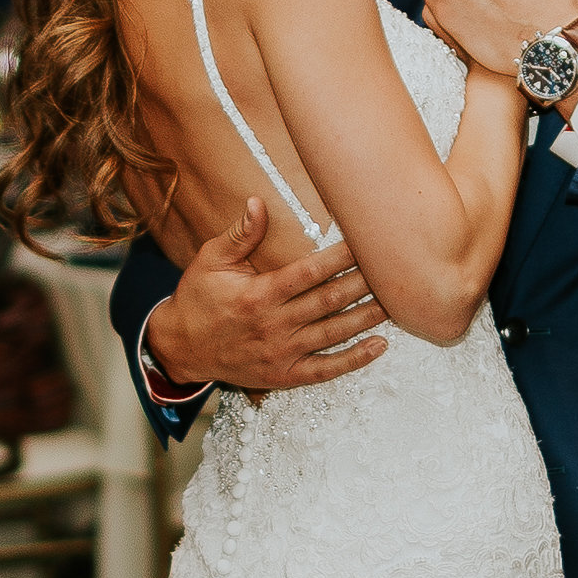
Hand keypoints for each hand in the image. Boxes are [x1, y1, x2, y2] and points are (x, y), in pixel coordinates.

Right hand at [145, 195, 386, 391]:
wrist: (180, 348)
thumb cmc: (198, 299)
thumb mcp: (210, 261)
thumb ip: (239, 234)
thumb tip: (258, 203)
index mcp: (259, 294)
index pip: (310, 272)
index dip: (341, 257)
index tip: (366, 240)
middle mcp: (274, 325)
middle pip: (330, 301)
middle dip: (364, 283)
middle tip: (394, 267)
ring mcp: (282, 353)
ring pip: (335, 333)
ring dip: (368, 317)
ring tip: (397, 301)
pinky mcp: (285, 375)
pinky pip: (326, 369)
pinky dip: (355, 360)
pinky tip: (380, 346)